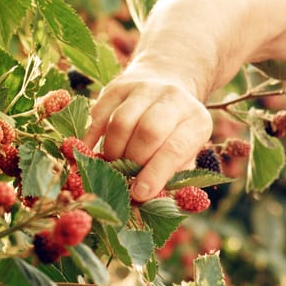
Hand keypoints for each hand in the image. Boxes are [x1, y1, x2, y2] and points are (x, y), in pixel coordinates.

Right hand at [83, 66, 211, 202]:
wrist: (167, 84)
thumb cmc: (176, 134)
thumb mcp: (187, 154)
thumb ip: (173, 178)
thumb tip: (153, 201)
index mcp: (196, 121)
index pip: (175, 148)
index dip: (155, 173)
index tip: (140, 193)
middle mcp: (173, 98)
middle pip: (148, 131)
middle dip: (133, 161)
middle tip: (126, 179)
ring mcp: (144, 88)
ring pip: (121, 122)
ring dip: (113, 151)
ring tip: (113, 166)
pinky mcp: (118, 86)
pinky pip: (99, 113)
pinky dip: (91, 137)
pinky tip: (89, 153)